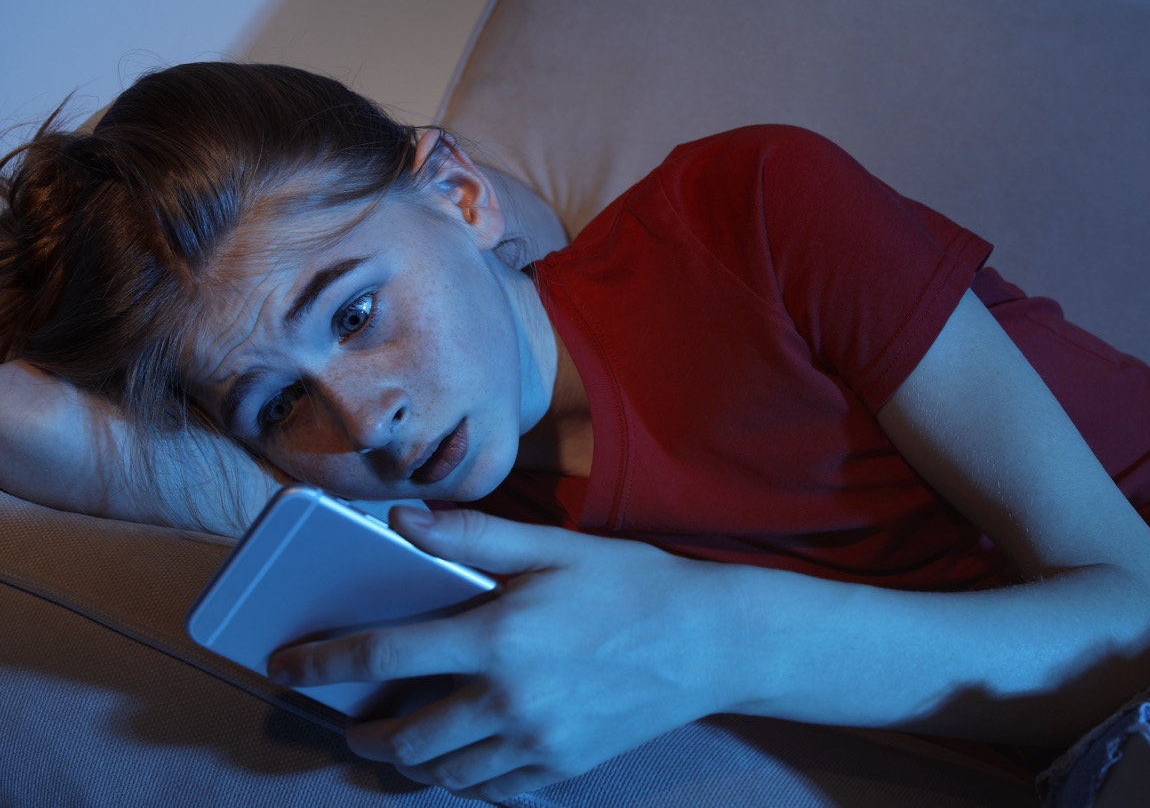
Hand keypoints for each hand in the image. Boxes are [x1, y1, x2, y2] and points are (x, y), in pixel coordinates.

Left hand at [268, 506, 734, 800]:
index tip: (288, 667)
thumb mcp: (553, 548)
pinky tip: (462, 759)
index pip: (384, 656)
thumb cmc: (631, 585)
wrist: (709, 643)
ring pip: (443, 775)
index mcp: (496, 638)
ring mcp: (535, 742)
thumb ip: (472, 538)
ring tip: (397, 743)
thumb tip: (401, 521)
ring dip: (407, 763)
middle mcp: (507, 700)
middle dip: (361, 735)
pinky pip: (492, 790)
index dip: (324, 664)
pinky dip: (463, 781)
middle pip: (404, 739)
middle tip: (348, 722)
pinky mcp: (562, 767)